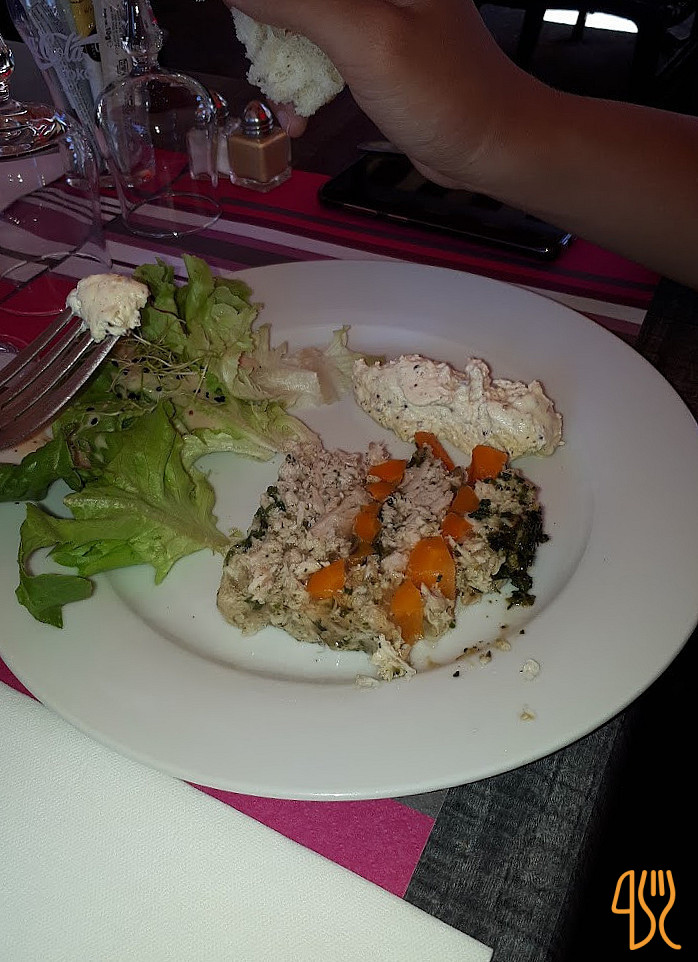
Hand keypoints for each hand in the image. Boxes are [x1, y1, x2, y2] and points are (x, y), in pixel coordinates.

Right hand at [223, 0, 544, 190]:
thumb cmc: (444, 93)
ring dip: (283, 62)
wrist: (493, 147)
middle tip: (263, 63)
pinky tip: (300, 117)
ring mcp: (379, 9)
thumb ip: (296, 2)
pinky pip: (323, 49)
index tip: (246, 21)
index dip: (270, 6)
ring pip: (306, 18)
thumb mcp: (364, 38)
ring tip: (283, 106)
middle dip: (272, 27)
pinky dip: (305, 82)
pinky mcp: (377, 44)